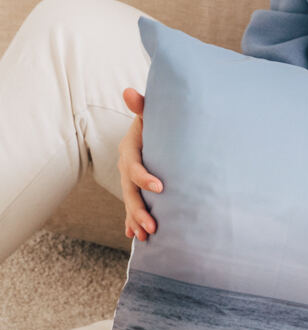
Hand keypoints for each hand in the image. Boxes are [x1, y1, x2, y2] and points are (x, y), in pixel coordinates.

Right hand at [117, 88, 162, 240]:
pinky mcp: (135, 189)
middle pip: (129, 192)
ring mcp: (128, 181)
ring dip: (137, 220)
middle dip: (140, 210)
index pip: (134, 167)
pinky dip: (133, 222)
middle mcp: (125, 168)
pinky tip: (138, 237)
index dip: (144, 178)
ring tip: (147, 236)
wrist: (150, 130)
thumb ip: (142, 106)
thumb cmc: (155, 121)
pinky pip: (131, 208)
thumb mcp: (149, 113)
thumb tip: (129, 91)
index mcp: (129, 151)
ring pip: (130, 203)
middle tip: (154, 226)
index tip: (161, 188)